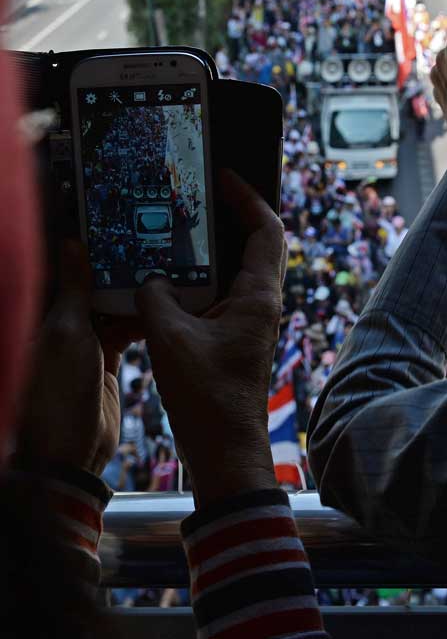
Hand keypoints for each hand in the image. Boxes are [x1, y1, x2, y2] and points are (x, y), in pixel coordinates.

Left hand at [18, 242, 138, 476]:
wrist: (70, 451)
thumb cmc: (58, 392)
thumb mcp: (67, 331)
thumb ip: (74, 288)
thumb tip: (72, 243)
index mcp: (47, 314)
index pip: (71, 273)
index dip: (92, 254)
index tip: (118, 232)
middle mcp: (65, 326)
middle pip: (95, 289)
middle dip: (118, 272)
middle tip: (149, 251)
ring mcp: (86, 345)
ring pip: (113, 309)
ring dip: (134, 298)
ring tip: (160, 278)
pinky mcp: (106, 363)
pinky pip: (126, 333)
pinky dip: (142, 323)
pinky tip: (160, 313)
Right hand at [136, 170, 286, 503]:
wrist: (225, 449)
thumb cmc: (208, 398)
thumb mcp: (170, 339)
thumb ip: (156, 298)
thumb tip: (151, 279)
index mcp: (258, 297)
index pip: (266, 230)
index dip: (248, 198)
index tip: (224, 178)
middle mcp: (261, 303)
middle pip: (258, 244)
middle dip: (233, 216)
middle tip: (201, 197)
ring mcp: (251, 321)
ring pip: (239, 270)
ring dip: (215, 250)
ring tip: (182, 231)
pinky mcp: (236, 336)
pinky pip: (223, 294)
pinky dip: (202, 280)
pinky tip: (172, 280)